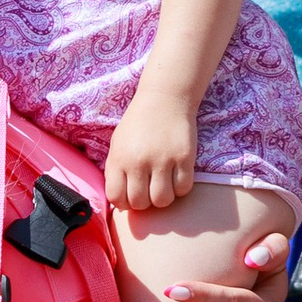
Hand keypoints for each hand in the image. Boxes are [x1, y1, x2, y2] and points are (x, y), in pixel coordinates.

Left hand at [106, 87, 198, 213]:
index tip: (131, 196)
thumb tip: (121, 202)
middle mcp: (139, 161)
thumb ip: (116, 171)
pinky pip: (183, 189)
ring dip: (164, 197)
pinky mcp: (184, 157)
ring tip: (164, 184)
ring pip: (163, 200)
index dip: (124, 203)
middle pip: (140, 203)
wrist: (164, 98)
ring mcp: (163, 159)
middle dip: (145, 202)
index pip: (116, 198)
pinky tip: (177, 176)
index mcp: (119, 158)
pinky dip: (180, 188)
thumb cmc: (139, 124)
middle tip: (149, 189)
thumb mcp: (118, 144)